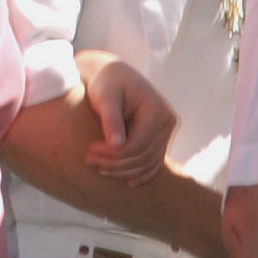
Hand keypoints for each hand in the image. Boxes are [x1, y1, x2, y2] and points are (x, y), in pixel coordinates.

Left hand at [80, 58, 176, 185]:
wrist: (113, 74)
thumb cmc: (106, 82)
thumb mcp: (106, 96)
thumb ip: (111, 118)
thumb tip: (117, 143)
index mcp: (157, 110)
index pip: (137, 144)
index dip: (112, 153)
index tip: (89, 151)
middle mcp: (168, 122)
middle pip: (142, 156)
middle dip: (115, 163)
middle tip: (89, 160)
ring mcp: (167, 132)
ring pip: (147, 163)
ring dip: (123, 171)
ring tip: (99, 168)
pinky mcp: (161, 139)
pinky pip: (153, 163)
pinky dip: (140, 174)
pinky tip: (126, 183)